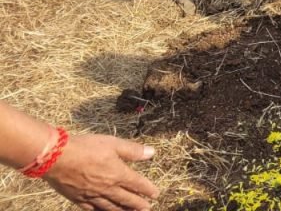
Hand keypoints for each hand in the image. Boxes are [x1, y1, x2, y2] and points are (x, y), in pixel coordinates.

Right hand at [44, 133, 159, 209]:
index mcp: (118, 174)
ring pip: (111, 208)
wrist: (57, 158)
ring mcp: (92, 196)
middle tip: (147, 208)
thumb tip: (152, 153)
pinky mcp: (78, 199)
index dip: (147, 190)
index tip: (155, 194)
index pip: (137, 184)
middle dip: (138, 205)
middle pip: (126, 199)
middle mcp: (107, 188)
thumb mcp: (113, 144)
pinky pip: (93, 210)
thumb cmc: (86, 147)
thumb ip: (133, 150)